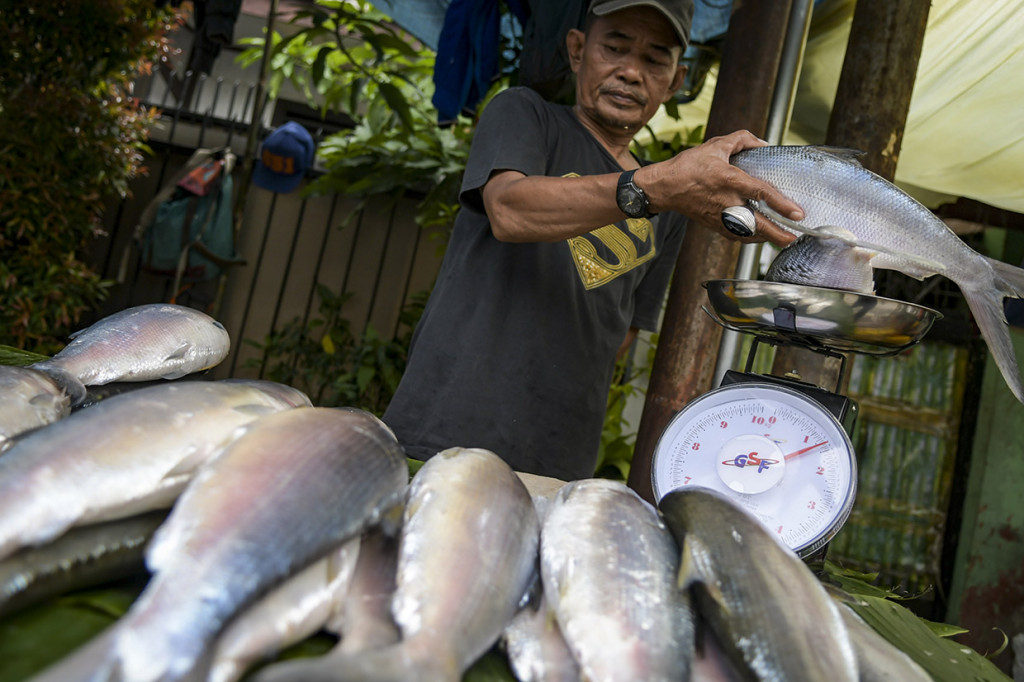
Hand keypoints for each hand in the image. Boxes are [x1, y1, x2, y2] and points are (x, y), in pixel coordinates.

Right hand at [636, 130, 802, 246]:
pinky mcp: (714, 224)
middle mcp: (727, 201)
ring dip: (766, 238)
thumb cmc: (687, 167)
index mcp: (729, 180)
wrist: (664, 187)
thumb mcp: (715, 145)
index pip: (761, 193)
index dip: (781, 204)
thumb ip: (742, 140)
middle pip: (757, 224)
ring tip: (782, 239)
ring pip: (748, 233)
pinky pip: (736, 235)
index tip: (798, 213)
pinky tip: (760, 237)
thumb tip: (763, 144)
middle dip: (777, 234)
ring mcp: (720, 216)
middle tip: (794, 239)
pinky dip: (750, 238)